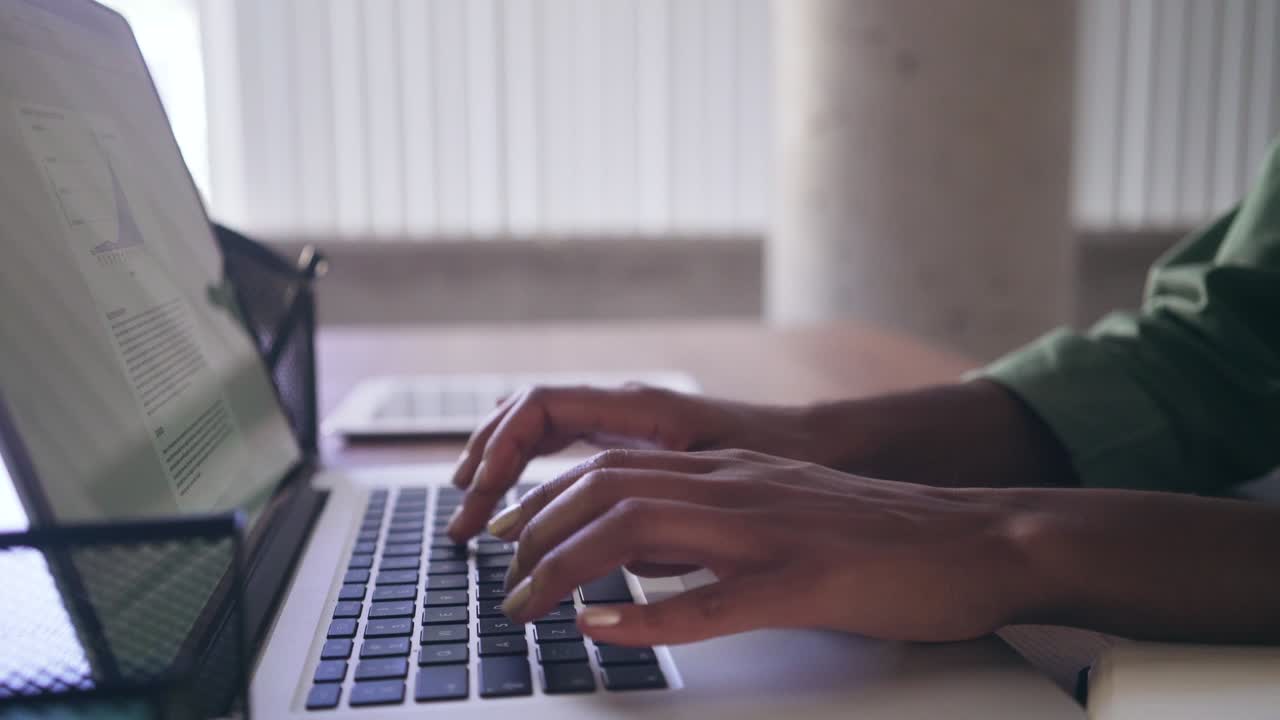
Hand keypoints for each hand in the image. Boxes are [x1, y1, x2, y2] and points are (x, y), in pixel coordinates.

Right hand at [447, 385, 818, 539]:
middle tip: (463, 521)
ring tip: (472, 511)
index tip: (481, 497)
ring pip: (541, 427)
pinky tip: (520, 501)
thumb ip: (663, 522)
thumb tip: (600, 567)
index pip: (541, 407)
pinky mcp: (635, 438)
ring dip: (501, 465)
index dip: (500, 449)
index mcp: (640, 407)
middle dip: (485, 462)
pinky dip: (531, 467)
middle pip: (527, 415)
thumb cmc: (780, 462)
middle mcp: (626, 404)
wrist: (819, 446)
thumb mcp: (722, 495)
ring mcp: (627, 418)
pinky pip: (564, 441)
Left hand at [490, 448, 1033, 645]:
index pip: (614, 468)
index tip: (510, 538)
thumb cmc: (886, 537)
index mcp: (733, 471)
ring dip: (567, 566)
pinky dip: (646, 614)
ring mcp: (770, 530)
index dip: (547, 501)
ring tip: (528, 604)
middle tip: (504, 579)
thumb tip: (644, 557)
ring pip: (640, 527)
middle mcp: (740, 486)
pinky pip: (711, 599)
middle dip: (537, 531)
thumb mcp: (783, 513)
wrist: (981, 538)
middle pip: (607, 488)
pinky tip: (602, 628)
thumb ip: (715, 525)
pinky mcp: (805, 581)